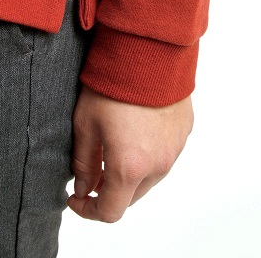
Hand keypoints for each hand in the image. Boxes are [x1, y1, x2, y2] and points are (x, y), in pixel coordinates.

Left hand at [67, 84, 193, 222]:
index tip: (75, 197)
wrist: (149, 50)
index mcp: (130, 167)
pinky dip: (148, 154)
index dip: (88, 211)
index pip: (110, 211)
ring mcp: (175, 149)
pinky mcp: (185, 132)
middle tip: (92, 170)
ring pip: (150, 178)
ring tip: (113, 146)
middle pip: (131, 196)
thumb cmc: (114, 84)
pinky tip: (135, 131)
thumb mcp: (86, 123)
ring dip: (131, 173)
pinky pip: (165, 154)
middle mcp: (158, 165)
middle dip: (109, 190)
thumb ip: (83, 163)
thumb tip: (82, 188)